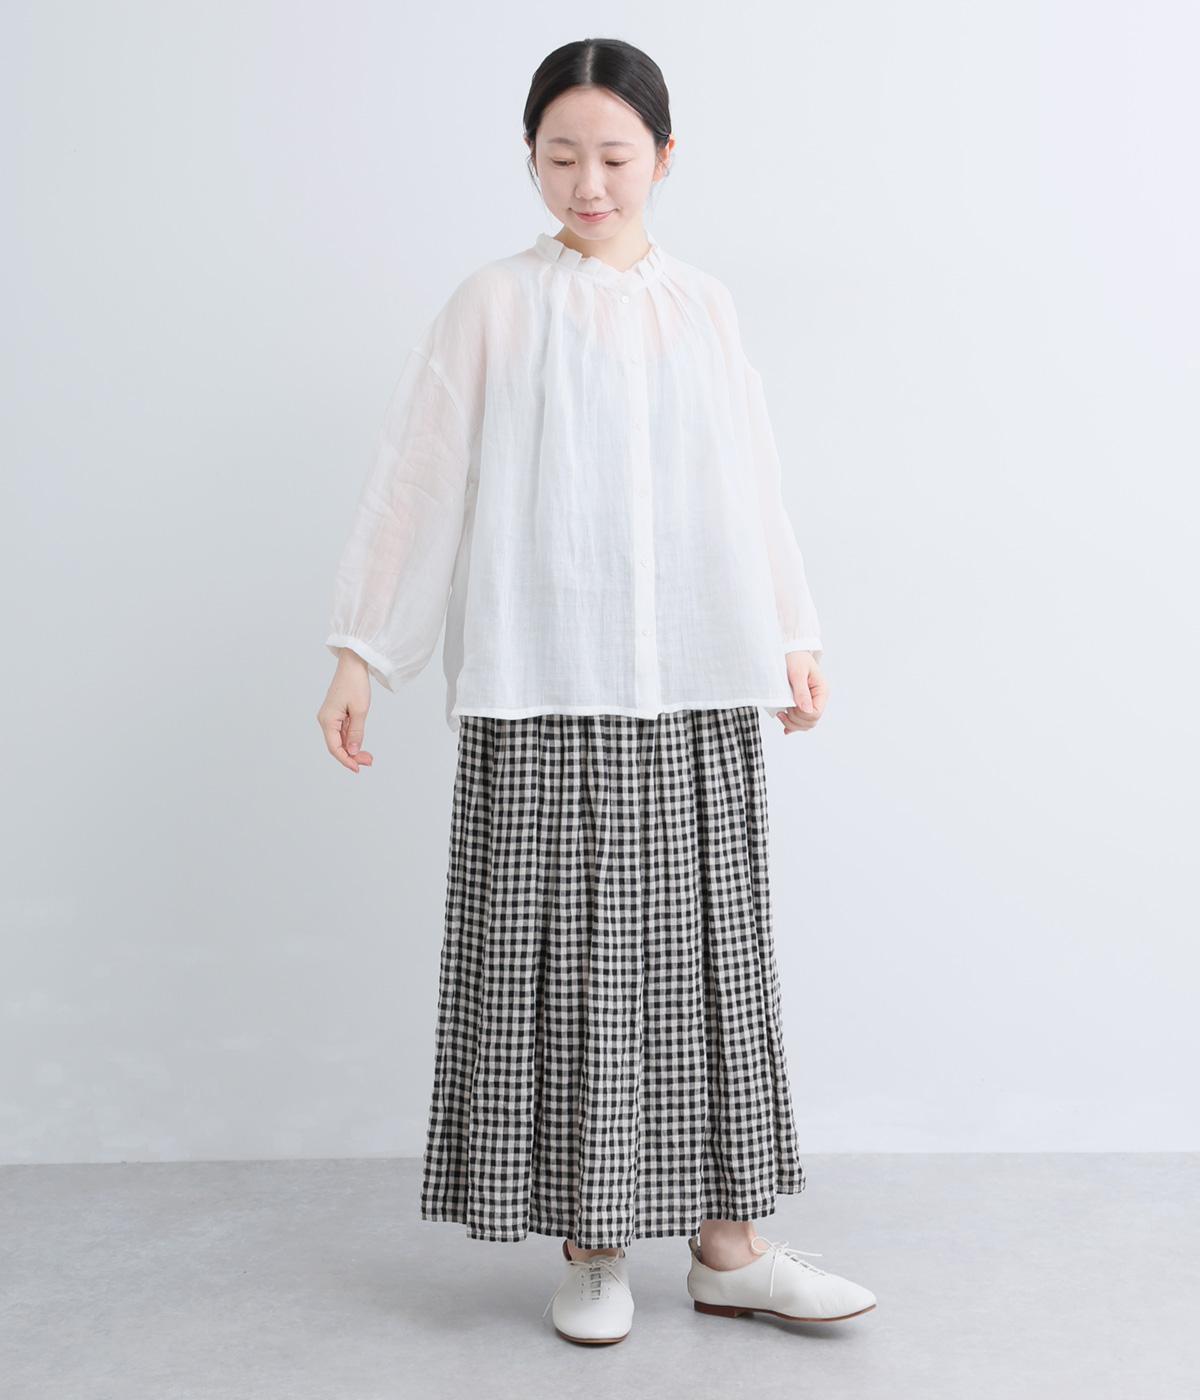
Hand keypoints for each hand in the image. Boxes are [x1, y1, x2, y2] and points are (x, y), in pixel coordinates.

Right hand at [317, 649, 375, 771]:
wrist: (353, 664)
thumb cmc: (356, 684)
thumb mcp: (360, 710)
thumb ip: (356, 732)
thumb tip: (353, 751)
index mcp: (327, 720)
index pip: (334, 747)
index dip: (346, 760)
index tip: (358, 768)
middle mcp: (325, 720)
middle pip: (336, 745)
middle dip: (351, 756)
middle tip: (369, 761)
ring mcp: (330, 717)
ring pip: (340, 740)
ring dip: (352, 749)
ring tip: (368, 756)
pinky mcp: (336, 714)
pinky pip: (342, 732)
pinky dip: (351, 739)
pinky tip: (361, 744)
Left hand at [775, 651, 827, 734]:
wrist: (789, 650)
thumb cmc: (794, 657)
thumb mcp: (797, 672)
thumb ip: (801, 691)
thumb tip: (806, 710)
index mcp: (821, 690)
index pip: (816, 713)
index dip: (801, 714)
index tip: (789, 705)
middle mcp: (818, 698)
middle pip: (811, 722)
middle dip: (795, 720)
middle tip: (783, 709)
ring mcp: (810, 702)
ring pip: (806, 724)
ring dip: (792, 723)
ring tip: (781, 713)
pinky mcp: (801, 704)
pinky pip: (800, 721)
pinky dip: (792, 725)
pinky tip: (784, 724)